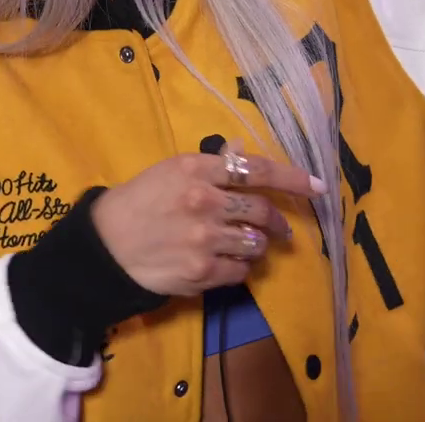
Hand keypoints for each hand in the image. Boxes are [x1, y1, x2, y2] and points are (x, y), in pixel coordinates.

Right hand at [89, 149, 323, 296]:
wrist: (106, 246)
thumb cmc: (137, 202)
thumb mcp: (169, 171)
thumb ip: (210, 166)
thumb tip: (241, 154)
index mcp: (195, 169)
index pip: (256, 170)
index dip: (292, 179)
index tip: (318, 186)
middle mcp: (205, 202)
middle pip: (262, 210)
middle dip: (277, 220)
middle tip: (279, 227)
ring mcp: (205, 239)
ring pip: (256, 243)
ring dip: (259, 244)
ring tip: (250, 244)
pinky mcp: (203, 272)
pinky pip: (241, 270)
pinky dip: (242, 266)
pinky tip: (229, 261)